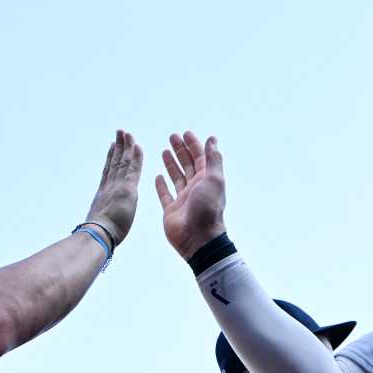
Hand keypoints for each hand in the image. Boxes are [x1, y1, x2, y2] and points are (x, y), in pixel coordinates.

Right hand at [84, 130, 142, 246]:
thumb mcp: (98, 226)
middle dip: (118, 148)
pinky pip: (132, 169)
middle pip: (115, 163)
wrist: (97, 236)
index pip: (108, 173)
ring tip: (126, 133)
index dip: (111, 159)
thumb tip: (98, 228)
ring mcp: (117, 187)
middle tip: (119, 134)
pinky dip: (134, 157)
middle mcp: (109, 187)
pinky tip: (136, 146)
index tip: (113, 148)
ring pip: (123, 162)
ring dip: (125, 146)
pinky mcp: (127, 189)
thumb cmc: (97, 238)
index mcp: (103, 196)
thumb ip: (101, 221)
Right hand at [155, 131, 226, 259]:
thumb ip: (213, 159)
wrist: (198, 238)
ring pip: (177, 177)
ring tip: (164, 150)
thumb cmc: (207, 209)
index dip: (194, 145)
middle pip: (188, 165)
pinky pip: (165, 194)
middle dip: (181, 150)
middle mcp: (196, 188)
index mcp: (207, 180)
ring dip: (171, 164)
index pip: (200, 158)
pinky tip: (158, 175)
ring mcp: (183, 199)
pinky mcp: (171, 210)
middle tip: (172, 137)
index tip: (185, 133)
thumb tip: (212, 139)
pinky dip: (162, 185)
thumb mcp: (214, 180)